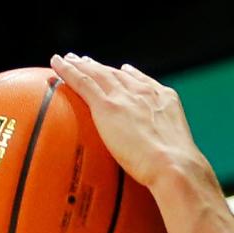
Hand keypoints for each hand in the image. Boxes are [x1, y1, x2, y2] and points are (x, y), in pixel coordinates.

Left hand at [50, 54, 210, 191]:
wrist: (173, 164)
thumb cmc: (177, 170)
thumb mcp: (174, 154)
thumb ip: (163, 153)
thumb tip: (163, 171)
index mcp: (163, 99)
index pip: (141, 83)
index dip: (128, 76)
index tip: (122, 72)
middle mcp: (143, 92)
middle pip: (117, 75)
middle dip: (102, 68)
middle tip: (87, 62)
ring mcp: (124, 96)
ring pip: (98, 74)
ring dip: (82, 65)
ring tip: (69, 60)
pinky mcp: (107, 105)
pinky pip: (82, 82)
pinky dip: (68, 71)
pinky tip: (56, 64)